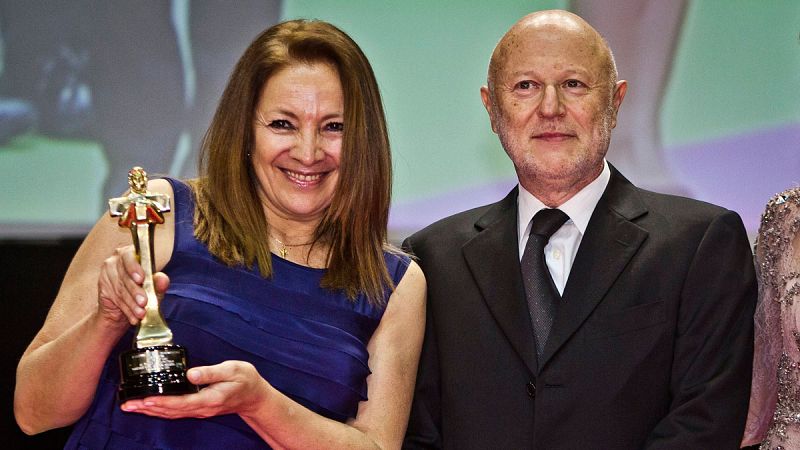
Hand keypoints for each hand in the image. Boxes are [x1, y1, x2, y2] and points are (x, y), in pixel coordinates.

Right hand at [96, 245, 169, 325]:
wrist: (125, 307)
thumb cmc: (143, 290)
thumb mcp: (153, 287)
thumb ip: (158, 283)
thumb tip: (163, 279)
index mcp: (130, 253)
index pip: (129, 256)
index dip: (134, 267)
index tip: (141, 279)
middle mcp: (115, 261)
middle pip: (125, 276)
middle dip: (136, 291)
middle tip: (144, 302)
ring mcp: (107, 274)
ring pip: (120, 290)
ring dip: (132, 304)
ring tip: (141, 313)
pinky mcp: (102, 287)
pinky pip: (115, 299)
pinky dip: (126, 310)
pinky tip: (134, 317)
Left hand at [120, 361, 267, 418]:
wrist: (254, 397)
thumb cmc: (246, 380)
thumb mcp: (233, 370)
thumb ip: (212, 372)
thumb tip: (191, 374)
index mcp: (209, 399)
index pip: (181, 403)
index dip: (162, 402)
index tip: (145, 399)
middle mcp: (202, 408)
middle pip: (170, 411)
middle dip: (147, 408)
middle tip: (127, 405)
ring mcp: (199, 410)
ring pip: (170, 413)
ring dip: (150, 410)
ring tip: (131, 406)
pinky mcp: (197, 408)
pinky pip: (175, 411)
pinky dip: (159, 409)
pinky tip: (149, 405)